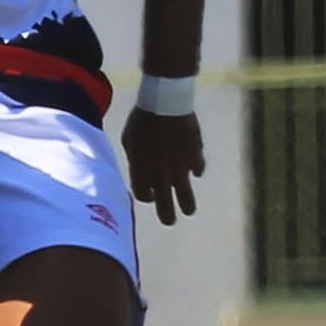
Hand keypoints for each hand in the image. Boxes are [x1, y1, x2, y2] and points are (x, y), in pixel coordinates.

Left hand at [125, 105, 203, 224]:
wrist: (165, 103)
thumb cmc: (141, 120)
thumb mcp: (128, 140)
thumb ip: (135, 159)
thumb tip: (141, 167)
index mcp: (140, 170)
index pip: (142, 194)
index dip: (146, 197)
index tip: (150, 196)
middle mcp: (160, 174)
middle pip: (164, 203)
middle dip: (167, 215)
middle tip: (169, 221)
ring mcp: (179, 167)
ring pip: (185, 195)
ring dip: (187, 205)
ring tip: (189, 211)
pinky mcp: (195, 156)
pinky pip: (197, 169)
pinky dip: (196, 171)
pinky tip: (196, 171)